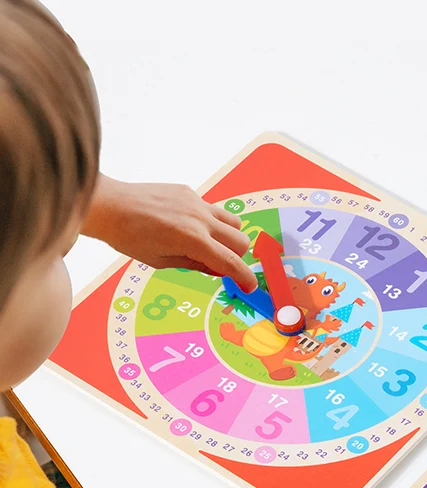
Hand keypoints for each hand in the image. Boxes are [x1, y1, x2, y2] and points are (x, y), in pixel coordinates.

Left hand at [81, 176, 256, 290]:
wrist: (109, 206)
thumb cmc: (129, 238)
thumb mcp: (163, 262)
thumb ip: (195, 264)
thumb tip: (218, 269)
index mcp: (193, 240)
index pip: (231, 262)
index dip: (244, 278)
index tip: (249, 287)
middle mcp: (200, 219)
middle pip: (241, 241)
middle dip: (237, 257)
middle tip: (221, 264)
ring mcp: (196, 203)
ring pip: (233, 222)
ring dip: (229, 237)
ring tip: (209, 244)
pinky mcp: (189, 192)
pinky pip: (212, 210)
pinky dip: (209, 222)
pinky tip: (187, 226)